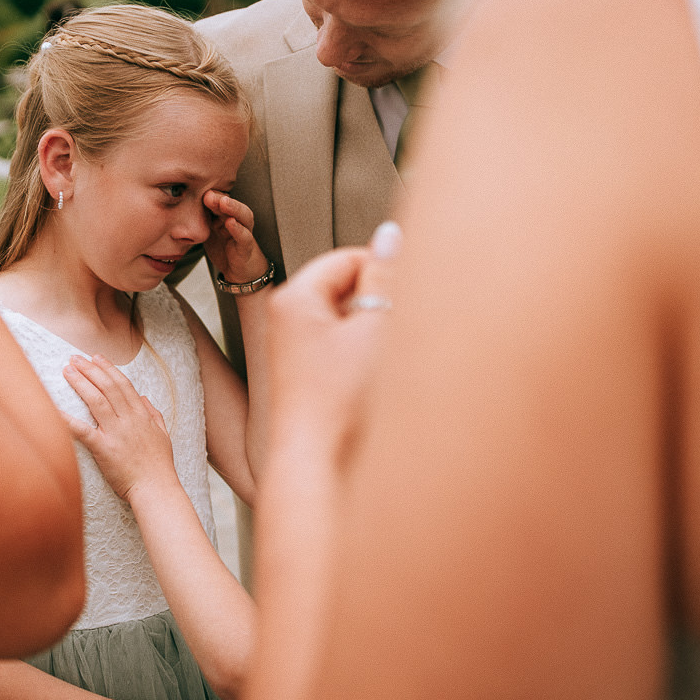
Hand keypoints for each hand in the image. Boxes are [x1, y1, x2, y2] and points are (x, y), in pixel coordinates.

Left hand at [61, 354, 178, 500]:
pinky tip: (54, 409)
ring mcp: (116, 433)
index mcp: (141, 415)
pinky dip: (67, 419)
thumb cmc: (159, 465)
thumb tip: (143, 398)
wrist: (156, 488)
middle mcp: (129, 419)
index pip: (123, 384)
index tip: (96, 357)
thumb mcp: (163, 434)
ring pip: (97, 401)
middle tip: (75, 358)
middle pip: (107, 387)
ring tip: (67, 370)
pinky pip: (82, 430)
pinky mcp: (104, 449)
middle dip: (90, 369)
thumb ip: (154, 414)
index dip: (108, 368)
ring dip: (81, 383)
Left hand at [203, 189, 267, 284]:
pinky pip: (244, 237)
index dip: (211, 194)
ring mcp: (243, 232)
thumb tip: (176, 206)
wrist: (239, 271)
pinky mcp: (246, 247)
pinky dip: (238, 229)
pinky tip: (230, 222)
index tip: (198, 189)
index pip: (220, 200)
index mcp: (225, 215)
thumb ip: (198, 220)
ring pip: (243, 216)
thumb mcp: (207, 232)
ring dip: (233, 207)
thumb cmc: (224, 248)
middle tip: (208, 193)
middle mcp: (237, 220)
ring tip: (223, 202)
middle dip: (219, 197)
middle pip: (230, 204)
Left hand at [265, 223, 400, 459]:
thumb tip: (390, 234)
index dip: (386, 273)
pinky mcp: (309, 375)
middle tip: (403, 327)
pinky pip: (344, 346)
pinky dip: (367, 352)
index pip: (350, 259)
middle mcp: (288, 318)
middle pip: (348, 288)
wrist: (318, 466)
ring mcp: (296, 348)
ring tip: (390, 357)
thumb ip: (385, 277)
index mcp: (295, 298)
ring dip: (377, 329)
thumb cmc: (341, 400)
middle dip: (382, 302)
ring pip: (349, 318)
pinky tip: (379, 377)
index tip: (411, 293)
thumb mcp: (374, 328)